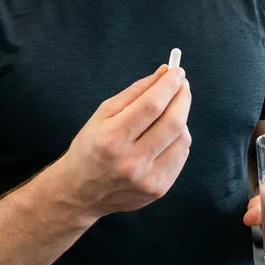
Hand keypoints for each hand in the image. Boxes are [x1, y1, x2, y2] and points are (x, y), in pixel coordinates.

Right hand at [56, 65, 191, 219]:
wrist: (81, 192)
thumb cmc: (91, 147)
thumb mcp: (103, 114)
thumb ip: (135, 91)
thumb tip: (164, 73)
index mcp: (112, 137)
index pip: (152, 105)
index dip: (169, 85)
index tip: (177, 72)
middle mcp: (131, 161)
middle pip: (173, 122)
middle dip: (183, 97)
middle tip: (182, 85)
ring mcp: (147, 179)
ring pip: (182, 139)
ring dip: (182, 118)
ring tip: (171, 111)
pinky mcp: (159, 189)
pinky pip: (181, 156)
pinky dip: (179, 138)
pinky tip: (168, 134)